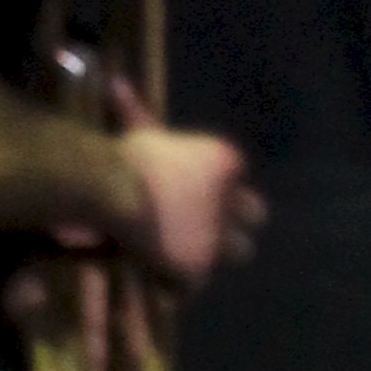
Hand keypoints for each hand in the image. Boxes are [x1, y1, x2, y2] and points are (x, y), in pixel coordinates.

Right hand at [114, 127, 265, 286]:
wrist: (115, 193)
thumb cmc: (124, 158)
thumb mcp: (140, 132)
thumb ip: (139, 113)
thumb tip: (115, 86)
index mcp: (226, 161)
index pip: (236, 178)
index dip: (218, 189)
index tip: (194, 195)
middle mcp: (233, 197)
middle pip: (255, 214)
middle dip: (236, 221)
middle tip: (204, 231)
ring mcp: (220, 233)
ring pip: (237, 251)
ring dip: (213, 254)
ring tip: (180, 258)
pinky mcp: (199, 266)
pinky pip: (193, 283)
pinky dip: (176, 284)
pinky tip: (155, 277)